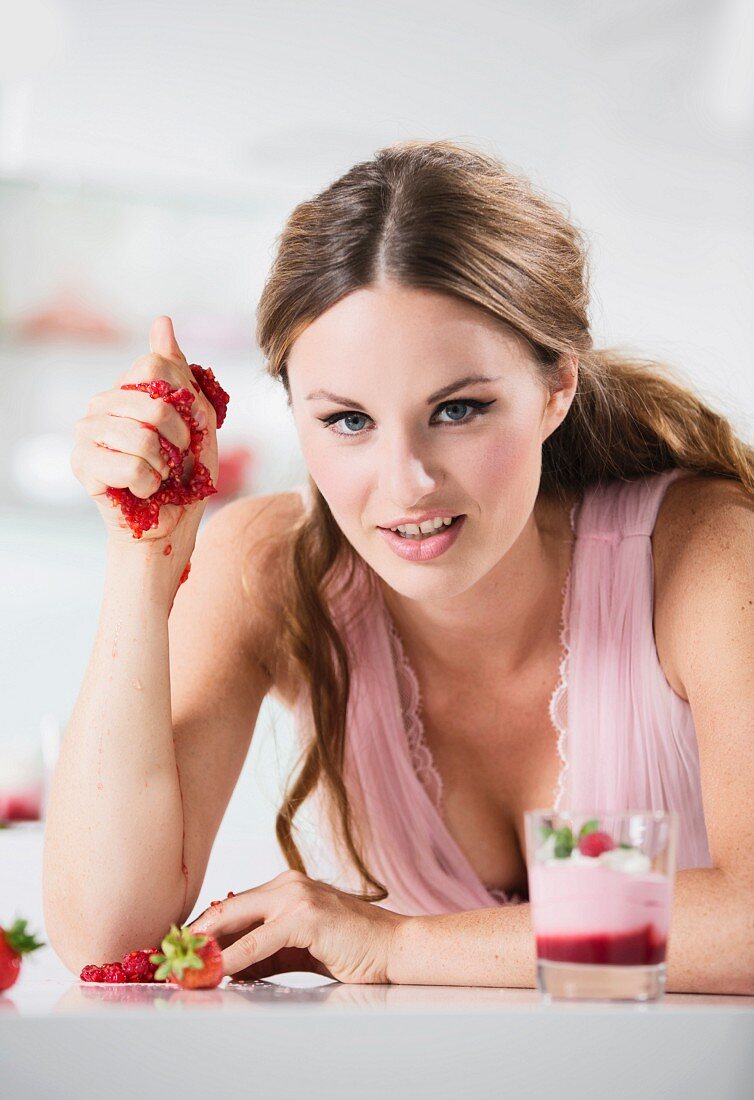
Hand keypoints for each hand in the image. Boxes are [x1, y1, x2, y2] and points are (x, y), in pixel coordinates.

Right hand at [71, 315, 217, 544]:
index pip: (155, 365)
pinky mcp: (82, 463)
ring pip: (142, 437)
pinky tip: (144, 490)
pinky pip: (130, 466)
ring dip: (165, 466)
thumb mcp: (197, 417)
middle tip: (176, 459)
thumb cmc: (185, 472)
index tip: (188, 428)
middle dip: (179, 439)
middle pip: (153, 402)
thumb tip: (161, 321)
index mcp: (128, 387)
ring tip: (159, 475)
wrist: (172, 522)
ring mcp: (86, 431)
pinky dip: (150, 484)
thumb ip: (179, 371)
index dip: (184, 401)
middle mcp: (101, 403)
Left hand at [185, 870, 407, 983]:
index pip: (233, 906)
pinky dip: (231, 958)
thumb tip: (227, 967)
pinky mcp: (305, 916)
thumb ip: (265, 951)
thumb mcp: (299, 947)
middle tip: (169, 958)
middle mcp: (287, 884)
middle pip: (226, 908)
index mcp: (285, 886)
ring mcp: (296, 896)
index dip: (203, 928)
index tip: (179, 948)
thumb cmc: (350, 947)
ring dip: (206, 947)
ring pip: (236, 921)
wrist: (393, 947)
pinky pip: (257, 942)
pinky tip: (214, 970)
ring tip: (182, 967)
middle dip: (195, 935)